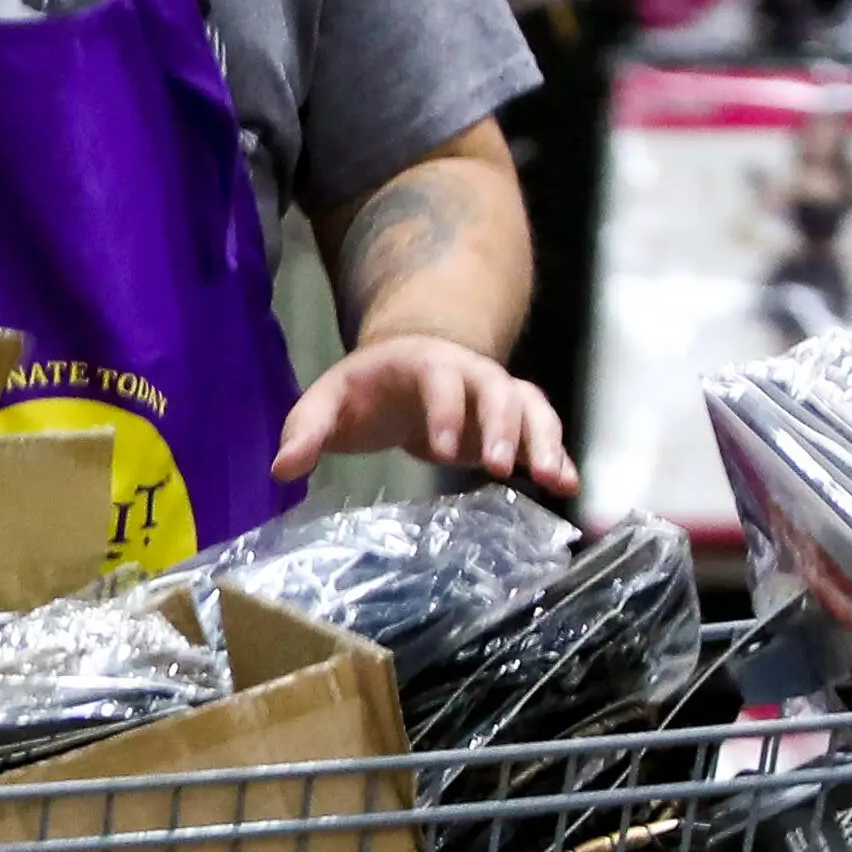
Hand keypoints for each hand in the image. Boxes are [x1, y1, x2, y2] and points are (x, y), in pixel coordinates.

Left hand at [276, 332, 572, 497]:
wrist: (408, 364)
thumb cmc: (365, 388)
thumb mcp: (327, 401)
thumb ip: (304, 430)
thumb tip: (282, 470)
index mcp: (423, 363)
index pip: (440, 380)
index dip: (445, 411)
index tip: (444, 450)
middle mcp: (469, 374)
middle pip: (498, 390)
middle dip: (504, 426)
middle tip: (503, 466)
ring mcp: (497, 395)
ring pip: (532, 409)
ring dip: (545, 441)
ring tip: (554, 482)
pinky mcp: (512, 422)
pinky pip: (543, 433)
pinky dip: (559, 457)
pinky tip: (569, 487)